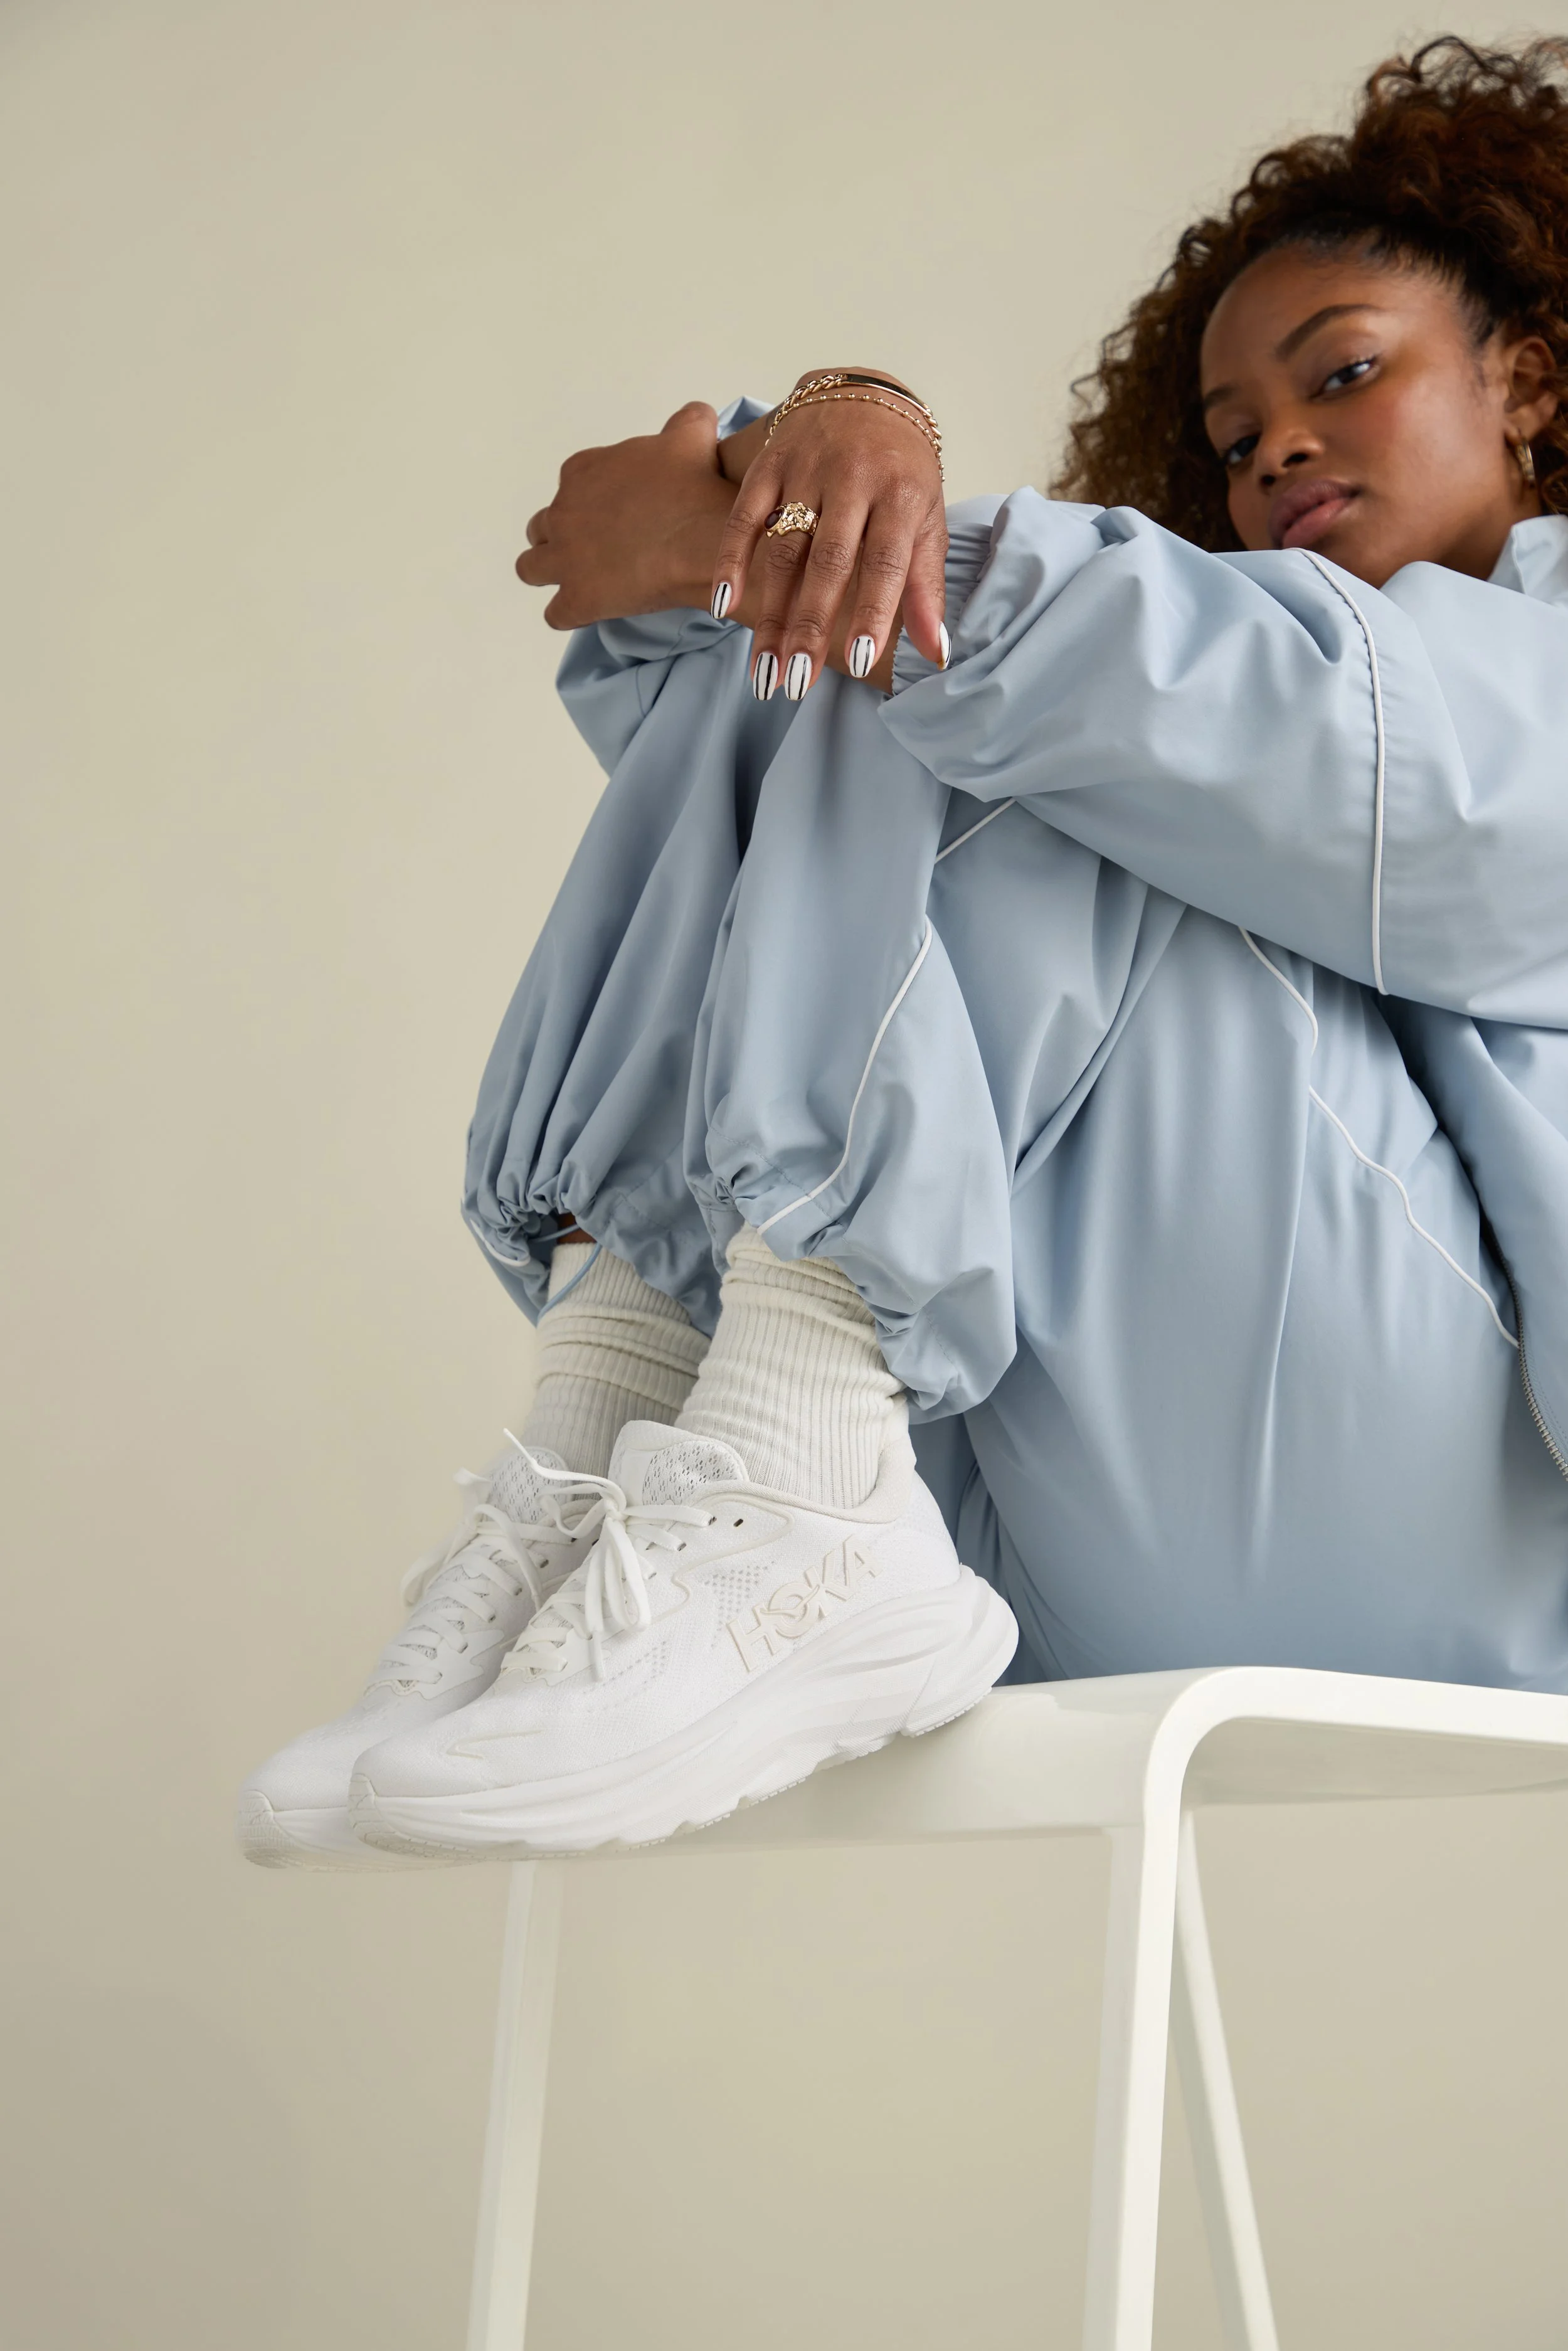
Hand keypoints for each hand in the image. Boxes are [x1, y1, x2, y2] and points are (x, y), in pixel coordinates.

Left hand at [515, 403, 735, 628]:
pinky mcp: (577, 599)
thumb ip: (686, 422)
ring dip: (548, 573)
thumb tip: (696, 416)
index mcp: (582, 472)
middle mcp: (563, 512)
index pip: (570, 485)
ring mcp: (565, 558)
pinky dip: (569, 614)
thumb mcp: (693, 436)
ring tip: (574, 581)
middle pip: (542, 526)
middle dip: (560, 537)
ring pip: (531, 568)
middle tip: (591, 550)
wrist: (701, 539)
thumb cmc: (695, 487)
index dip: (589, 501)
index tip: (612, 513)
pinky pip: (556, 614)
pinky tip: (588, 612)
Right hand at [711, 372, 947, 699]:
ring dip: (770, 611)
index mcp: (901, 494)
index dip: (872, 612)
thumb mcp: (926, 522)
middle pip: (829, 562)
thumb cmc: (902, 474)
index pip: (885, 562)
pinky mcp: (770, 462)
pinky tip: (722, 605)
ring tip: (764, 669)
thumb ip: (925, 587)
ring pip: (784, 549)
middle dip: (812, 625)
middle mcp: (853, 478)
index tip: (860, 662)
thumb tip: (936, 653)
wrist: (868, 393)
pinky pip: (744, 515)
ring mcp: (807, 467)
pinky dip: (731, 559)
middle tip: (798, 681)